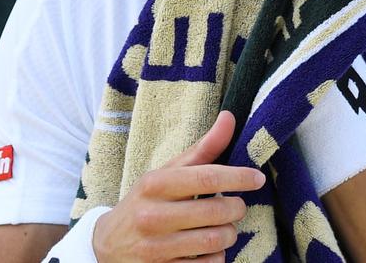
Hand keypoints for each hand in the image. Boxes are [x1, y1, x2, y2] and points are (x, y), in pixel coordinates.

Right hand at [92, 111, 265, 261]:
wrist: (108, 243)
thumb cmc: (147, 200)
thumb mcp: (167, 172)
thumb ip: (202, 149)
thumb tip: (229, 117)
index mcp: (155, 184)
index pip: (206, 178)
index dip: (238, 177)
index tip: (257, 178)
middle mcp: (152, 215)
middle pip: (216, 212)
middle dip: (236, 208)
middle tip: (235, 206)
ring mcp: (156, 247)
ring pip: (215, 241)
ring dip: (229, 233)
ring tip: (225, 227)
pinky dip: (217, 257)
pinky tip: (210, 249)